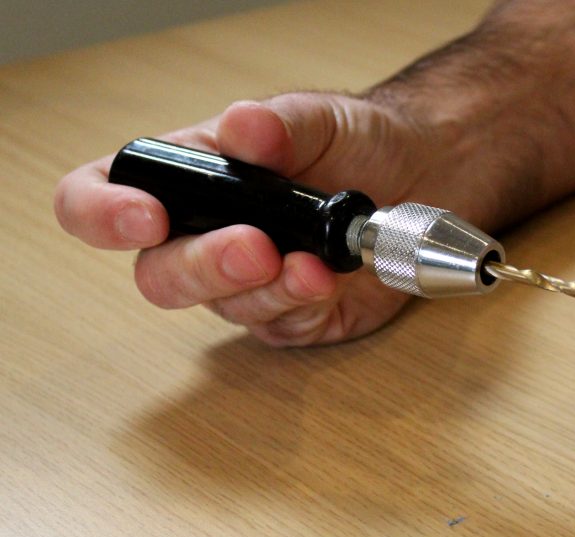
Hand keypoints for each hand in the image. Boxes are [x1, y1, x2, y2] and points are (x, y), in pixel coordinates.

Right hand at [53, 92, 508, 345]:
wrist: (421, 174)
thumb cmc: (355, 141)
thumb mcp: (319, 118)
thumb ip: (279, 125)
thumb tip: (244, 129)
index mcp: (187, 179)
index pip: (99, 198)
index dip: (101, 213)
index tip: (143, 218)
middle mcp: (204, 235)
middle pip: (160, 275)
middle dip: (202, 266)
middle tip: (253, 248)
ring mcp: (248, 282)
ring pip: (225, 308)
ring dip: (266, 288)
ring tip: (312, 262)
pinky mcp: (293, 314)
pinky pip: (280, 326)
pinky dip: (302, 303)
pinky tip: (327, 277)